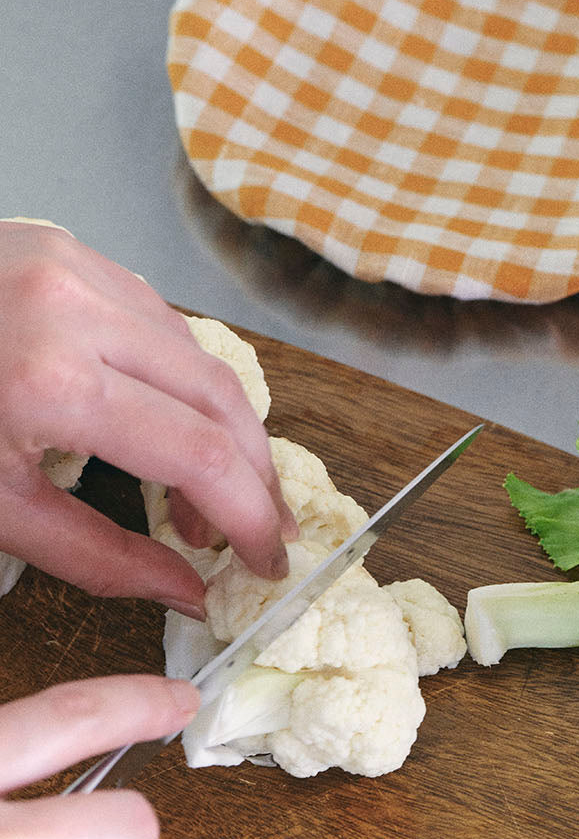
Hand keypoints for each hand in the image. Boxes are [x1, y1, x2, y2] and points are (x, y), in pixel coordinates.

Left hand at [0, 220, 296, 615]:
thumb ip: (100, 557)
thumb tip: (188, 591)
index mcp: (51, 382)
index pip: (199, 456)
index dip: (250, 516)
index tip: (268, 562)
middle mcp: (77, 308)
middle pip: (221, 399)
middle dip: (252, 474)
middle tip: (254, 533)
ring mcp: (75, 265)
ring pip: (199, 355)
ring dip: (220, 429)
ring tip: (200, 495)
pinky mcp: (68, 248)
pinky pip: (158, 320)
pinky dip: (178, 380)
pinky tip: (162, 425)